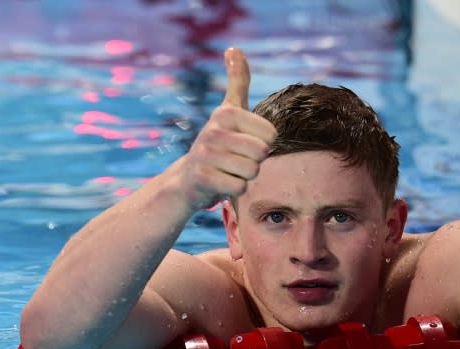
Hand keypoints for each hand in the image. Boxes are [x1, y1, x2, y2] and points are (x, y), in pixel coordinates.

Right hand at [178, 47, 276, 208]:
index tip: (243, 142)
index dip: (262, 144)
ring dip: (245, 176)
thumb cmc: (218, 142)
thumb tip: (234, 48)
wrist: (188, 178)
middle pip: (262, 153)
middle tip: (235, 159)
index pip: (271, 135)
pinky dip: (235, 189)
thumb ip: (237, 80)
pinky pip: (240, 188)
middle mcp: (213, 130)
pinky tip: (221, 182)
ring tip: (229, 170)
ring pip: (252, 172)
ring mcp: (206, 155)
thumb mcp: (229, 109)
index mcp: (226, 113)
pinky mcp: (203, 178)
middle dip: (254, 161)